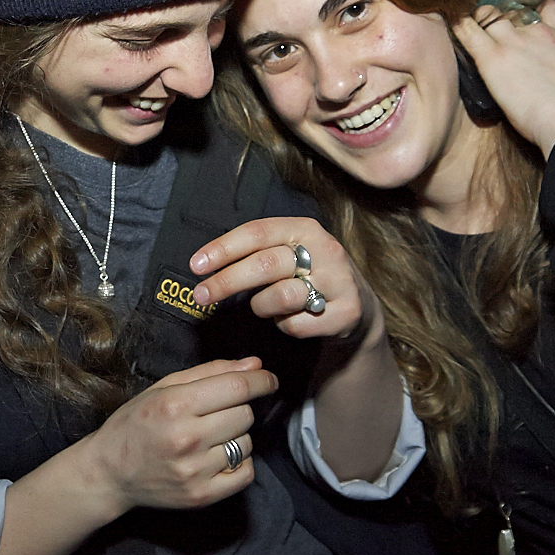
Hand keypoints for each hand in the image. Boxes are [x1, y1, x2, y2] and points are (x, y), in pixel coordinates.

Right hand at [83, 357, 276, 514]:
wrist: (108, 472)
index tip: (268, 379)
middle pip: (245, 415)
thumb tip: (254, 364)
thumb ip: (210, 372)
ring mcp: (195, 470)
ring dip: (235, 436)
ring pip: (247, 443)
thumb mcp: (164, 388)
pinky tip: (216, 458)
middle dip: (238, 408)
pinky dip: (238, 463)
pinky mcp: (201, 496)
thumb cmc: (135, 424)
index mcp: (175, 405)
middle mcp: (187, 438)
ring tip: (209, 437)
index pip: (237, 388)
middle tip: (215, 412)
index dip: (260, 380)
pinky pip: (245, 473)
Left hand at [189, 217, 382, 344]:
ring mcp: (339, 282)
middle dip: (226, 281)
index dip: (223, 248)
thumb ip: (256, 252)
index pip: (257, 232)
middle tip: (202, 296)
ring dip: (261, 306)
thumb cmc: (309, 276)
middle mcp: (326, 250)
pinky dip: (284, 325)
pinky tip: (291, 319)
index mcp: (305, 228)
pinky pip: (296, 325)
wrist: (358, 308)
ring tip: (264, 307)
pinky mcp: (346, 313)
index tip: (196, 265)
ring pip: (279, 297)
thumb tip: (205, 263)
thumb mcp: (289, 253)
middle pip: (264, 264)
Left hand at [453, 0, 554, 157]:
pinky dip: (459, 27)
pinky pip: (469, 31)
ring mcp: (514, 41)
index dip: (535, 13)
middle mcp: (539, 32)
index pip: (549, 9)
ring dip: (480, 21)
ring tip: (472, 28)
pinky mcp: (492, 56)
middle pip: (515, 13)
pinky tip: (453, 27)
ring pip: (489, 16)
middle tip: (495, 33)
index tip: (527, 22)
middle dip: (504, 19)